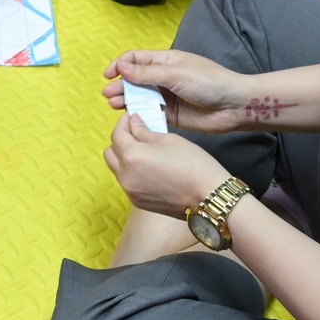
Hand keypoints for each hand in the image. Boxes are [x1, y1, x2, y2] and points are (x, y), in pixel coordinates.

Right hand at [99, 49, 255, 132]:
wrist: (234, 106)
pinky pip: (150, 112)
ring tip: (115, 104)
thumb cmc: (210, 82)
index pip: (136, 59)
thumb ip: (147, 72)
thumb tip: (121, 66)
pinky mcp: (171, 113)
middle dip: (120, 85)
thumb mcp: (176, 74)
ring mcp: (167, 95)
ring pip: (140, 96)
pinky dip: (139, 113)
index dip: (120, 65)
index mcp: (166, 60)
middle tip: (108, 94)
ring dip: (126, 99)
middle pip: (135, 79)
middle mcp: (164, 77)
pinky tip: (131, 115)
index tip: (109, 74)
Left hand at [103, 114, 230, 216]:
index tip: (132, 117)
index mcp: (132, 157)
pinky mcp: (138, 202)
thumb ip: (145, 131)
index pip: (117, 135)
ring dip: (124, 157)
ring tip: (143, 150)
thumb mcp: (169, 140)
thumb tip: (133, 122)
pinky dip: (131, 172)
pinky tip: (149, 167)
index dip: (123, 123)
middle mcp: (126, 176)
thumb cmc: (194, 165)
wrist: (209, 197)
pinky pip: (126, 182)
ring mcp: (130, 191)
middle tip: (136, 133)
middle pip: (110, 153)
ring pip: (116, 169)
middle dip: (120, 140)